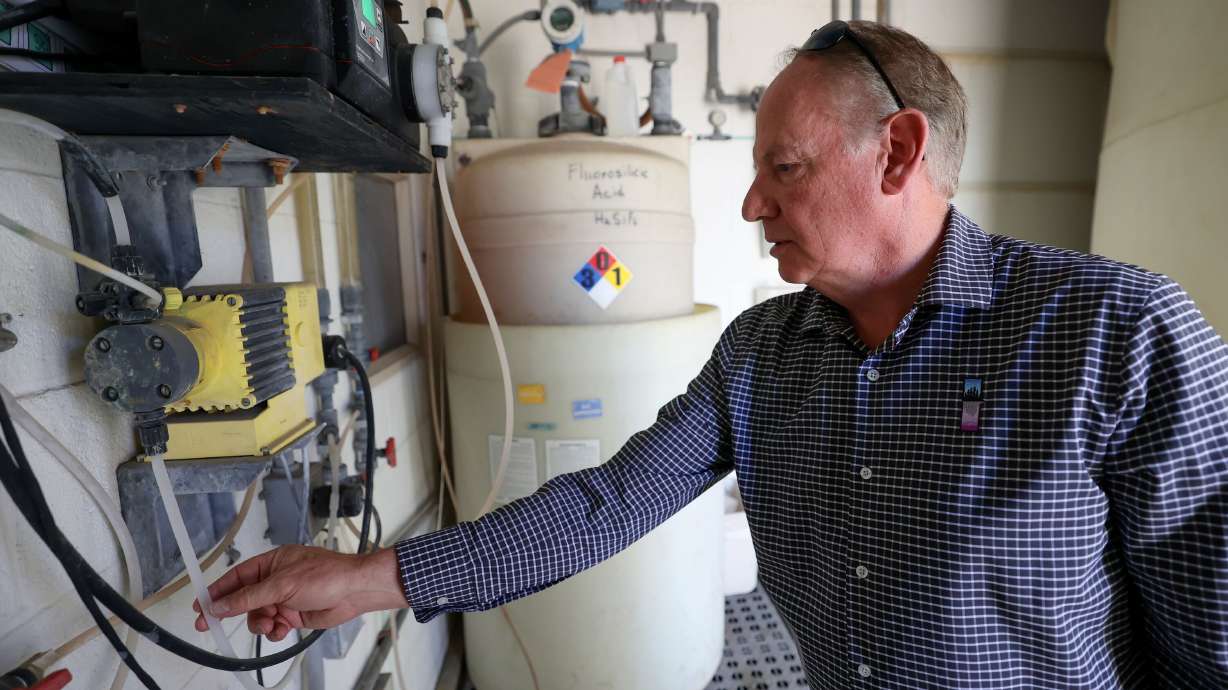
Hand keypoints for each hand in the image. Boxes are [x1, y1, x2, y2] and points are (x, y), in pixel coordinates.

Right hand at [191, 545, 406, 640]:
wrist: (355, 591)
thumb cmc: (327, 575)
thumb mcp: (282, 585)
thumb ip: (249, 597)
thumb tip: (221, 604)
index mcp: (271, 563)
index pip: (236, 577)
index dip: (216, 591)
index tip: (199, 605)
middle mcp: (276, 579)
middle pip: (243, 600)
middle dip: (232, 613)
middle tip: (210, 626)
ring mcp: (285, 597)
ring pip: (257, 616)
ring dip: (259, 623)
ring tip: (271, 624)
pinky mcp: (294, 614)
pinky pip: (274, 626)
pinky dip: (274, 631)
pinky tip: (282, 630)